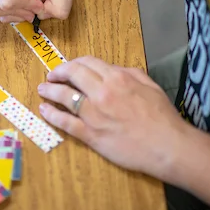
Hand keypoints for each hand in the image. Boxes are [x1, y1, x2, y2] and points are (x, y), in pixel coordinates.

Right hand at [0, 0, 76, 22]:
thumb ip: (60, 4)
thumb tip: (42, 16)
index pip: (7, 0)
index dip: (27, 6)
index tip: (41, 0)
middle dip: (16, 12)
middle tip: (35, 6)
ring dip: (14, 13)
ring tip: (31, 2)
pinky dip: (11, 11)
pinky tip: (25, 1)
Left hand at [37, 56, 186, 179]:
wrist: (167, 146)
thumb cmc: (162, 116)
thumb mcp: (149, 84)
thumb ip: (128, 73)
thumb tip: (111, 69)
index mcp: (117, 78)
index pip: (87, 63)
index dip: (74, 63)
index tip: (69, 67)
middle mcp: (102, 93)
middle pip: (72, 75)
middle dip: (59, 73)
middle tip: (52, 76)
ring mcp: (94, 115)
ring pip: (65, 97)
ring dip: (50, 91)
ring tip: (43, 89)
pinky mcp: (91, 135)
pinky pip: (66, 123)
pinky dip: (52, 115)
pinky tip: (44, 110)